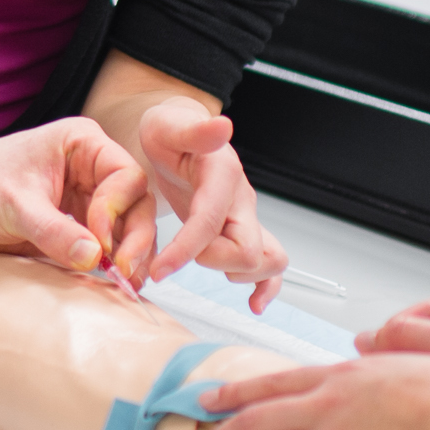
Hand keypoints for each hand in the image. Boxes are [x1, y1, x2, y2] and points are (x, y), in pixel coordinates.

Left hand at [0, 116, 147, 278]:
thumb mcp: (14, 205)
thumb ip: (54, 231)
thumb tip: (94, 256)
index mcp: (81, 145)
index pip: (126, 176)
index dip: (119, 210)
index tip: (99, 238)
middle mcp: (90, 169)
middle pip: (135, 203)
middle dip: (135, 237)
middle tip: (126, 273)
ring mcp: (83, 199)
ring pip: (124, 228)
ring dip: (128, 255)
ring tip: (127, 284)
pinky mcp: (72, 227)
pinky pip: (102, 246)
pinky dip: (109, 264)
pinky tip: (113, 284)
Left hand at [133, 99, 286, 310]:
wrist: (180, 137)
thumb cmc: (170, 133)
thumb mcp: (169, 125)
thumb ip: (195, 130)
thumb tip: (221, 125)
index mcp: (223, 176)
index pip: (211, 221)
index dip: (186, 250)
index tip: (159, 271)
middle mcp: (243, 200)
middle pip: (248, 250)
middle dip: (210, 262)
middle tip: (176, 256)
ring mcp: (248, 218)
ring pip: (267, 260)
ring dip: (237, 274)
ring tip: (203, 263)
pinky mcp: (244, 232)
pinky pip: (270, 266)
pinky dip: (266, 288)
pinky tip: (254, 304)